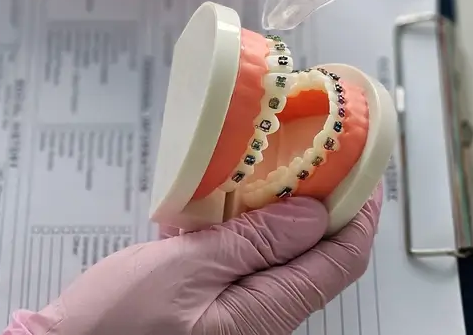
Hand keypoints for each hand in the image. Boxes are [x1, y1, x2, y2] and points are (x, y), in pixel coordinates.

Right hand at [3, 187, 381, 334]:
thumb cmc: (113, 328)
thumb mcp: (184, 270)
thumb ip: (252, 242)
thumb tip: (310, 214)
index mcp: (267, 312)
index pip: (342, 259)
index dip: (359, 211)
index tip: (358, 168)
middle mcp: (263, 316)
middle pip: (318, 253)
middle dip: (319, 200)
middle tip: (309, 155)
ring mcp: (241, 312)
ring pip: (281, 253)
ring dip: (277, 210)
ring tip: (263, 170)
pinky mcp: (216, 305)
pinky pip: (246, 261)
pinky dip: (240, 227)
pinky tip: (216, 205)